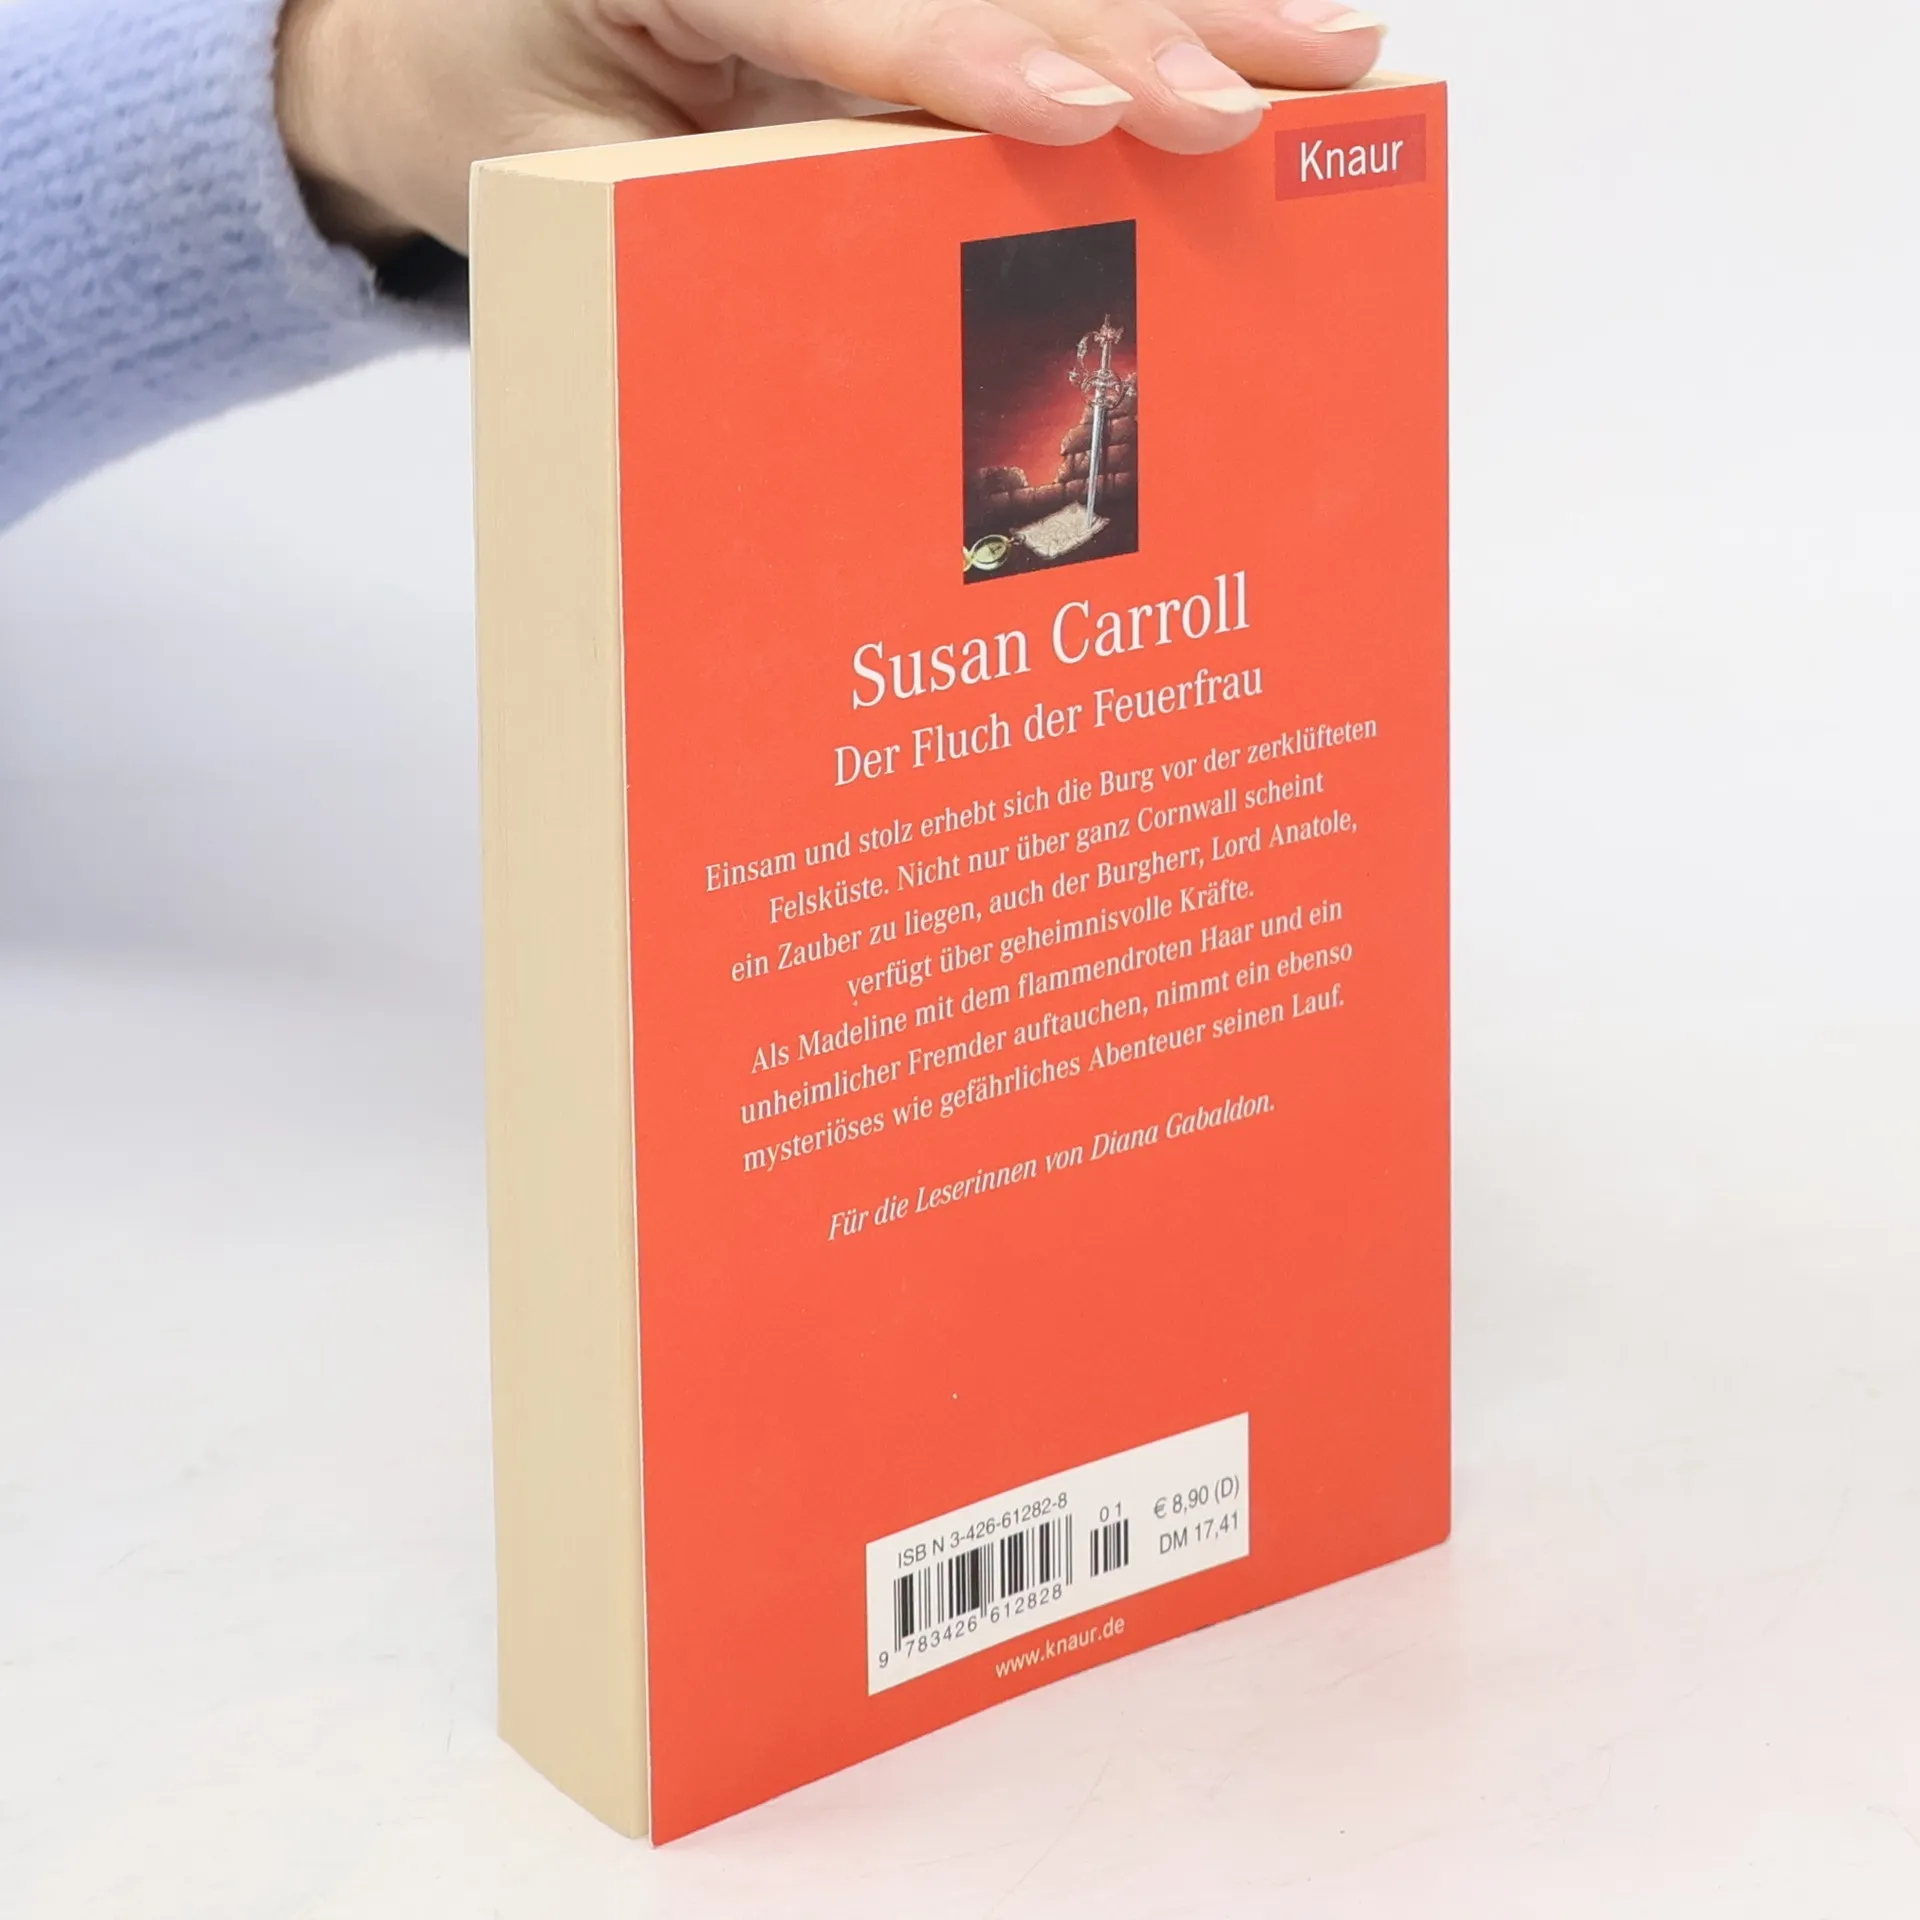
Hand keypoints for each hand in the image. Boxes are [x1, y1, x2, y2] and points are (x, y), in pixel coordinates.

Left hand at [275, 0, 1384, 256]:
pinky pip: (1004, 4)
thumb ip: (675, 213)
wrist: (442, 45)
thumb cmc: (496, 98)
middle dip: (1129, 27)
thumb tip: (843, 322)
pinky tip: (1242, 37)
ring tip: (1325, 56)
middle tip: (1256, 97)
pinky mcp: (880, 0)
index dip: (970, 56)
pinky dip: (1130, 20)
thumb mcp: (557, 173)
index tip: (1088, 111)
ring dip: (1183, 7)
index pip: (838, 4)